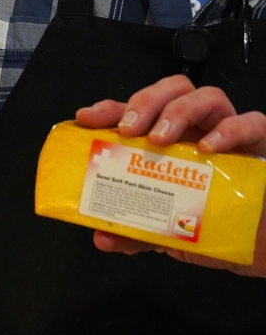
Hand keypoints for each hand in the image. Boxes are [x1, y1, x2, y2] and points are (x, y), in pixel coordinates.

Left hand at [75, 74, 265, 277]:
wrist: (257, 242)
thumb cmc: (209, 224)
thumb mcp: (163, 232)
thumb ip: (134, 233)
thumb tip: (102, 238)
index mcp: (166, 143)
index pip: (135, 114)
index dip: (110, 110)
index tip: (87, 118)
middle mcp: (195, 131)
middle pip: (171, 92)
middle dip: (145, 102)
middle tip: (128, 130)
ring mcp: (227, 133)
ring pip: (207, 97)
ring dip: (179, 112)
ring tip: (160, 139)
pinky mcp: (258, 144)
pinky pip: (251, 123)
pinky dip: (229, 130)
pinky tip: (209, 147)